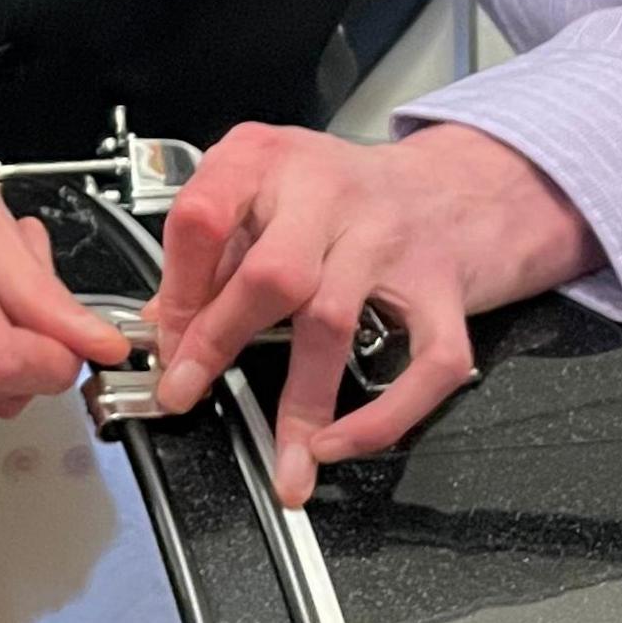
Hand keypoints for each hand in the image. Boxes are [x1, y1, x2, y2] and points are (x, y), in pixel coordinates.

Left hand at [143, 122, 598, 504]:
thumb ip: (213, 249)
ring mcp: (391, 240)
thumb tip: (163, 326)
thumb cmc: (345, 189)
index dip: (177, 291)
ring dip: (299, 403)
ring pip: (332, 322)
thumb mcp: (264, 187)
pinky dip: (383, 416)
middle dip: (219, 342)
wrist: (458, 181)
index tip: (168, 345)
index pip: (202, 219)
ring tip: (282, 461)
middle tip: (187, 394)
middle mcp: (329, 194)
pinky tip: (342, 445)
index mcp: (267, 161)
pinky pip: (423, 363)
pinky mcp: (443, 289)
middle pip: (270, 275)